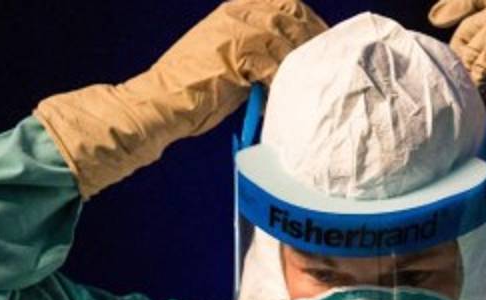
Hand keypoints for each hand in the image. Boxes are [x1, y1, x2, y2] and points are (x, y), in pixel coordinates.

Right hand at [34, 0, 327, 197]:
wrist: (160, 103)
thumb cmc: (194, 92)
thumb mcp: (231, 61)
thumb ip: (259, 54)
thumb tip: (293, 62)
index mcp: (235, 10)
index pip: (286, 3)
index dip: (309, 22)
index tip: (325, 44)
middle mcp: (235, 14)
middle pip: (290, 16)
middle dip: (312, 39)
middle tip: (326, 64)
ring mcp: (233, 32)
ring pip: (284, 40)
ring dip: (300, 62)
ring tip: (309, 82)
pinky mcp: (233, 56)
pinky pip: (272, 65)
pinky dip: (283, 81)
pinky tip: (286, 94)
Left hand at [428, 0, 485, 191]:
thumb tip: (484, 60)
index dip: (456, 5)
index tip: (437, 17)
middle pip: (469, 26)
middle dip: (460, 53)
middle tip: (459, 76)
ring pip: (468, 47)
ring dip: (467, 73)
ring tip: (474, 92)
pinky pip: (474, 67)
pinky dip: (474, 87)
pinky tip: (481, 101)